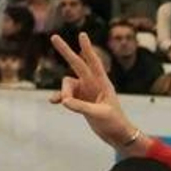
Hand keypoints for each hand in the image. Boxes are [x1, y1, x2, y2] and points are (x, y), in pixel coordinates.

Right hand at [50, 32, 141, 149]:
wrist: (117, 135)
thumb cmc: (114, 123)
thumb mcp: (99, 114)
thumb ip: (81, 107)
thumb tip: (63, 101)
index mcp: (103, 84)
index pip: (94, 63)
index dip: (87, 49)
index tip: (82, 34)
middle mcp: (93, 84)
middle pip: (77, 64)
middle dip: (65, 51)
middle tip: (53, 37)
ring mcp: (86, 92)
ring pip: (67, 84)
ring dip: (63, 92)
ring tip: (65, 103)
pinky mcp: (81, 100)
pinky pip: (65, 95)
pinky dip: (59, 98)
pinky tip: (53, 102)